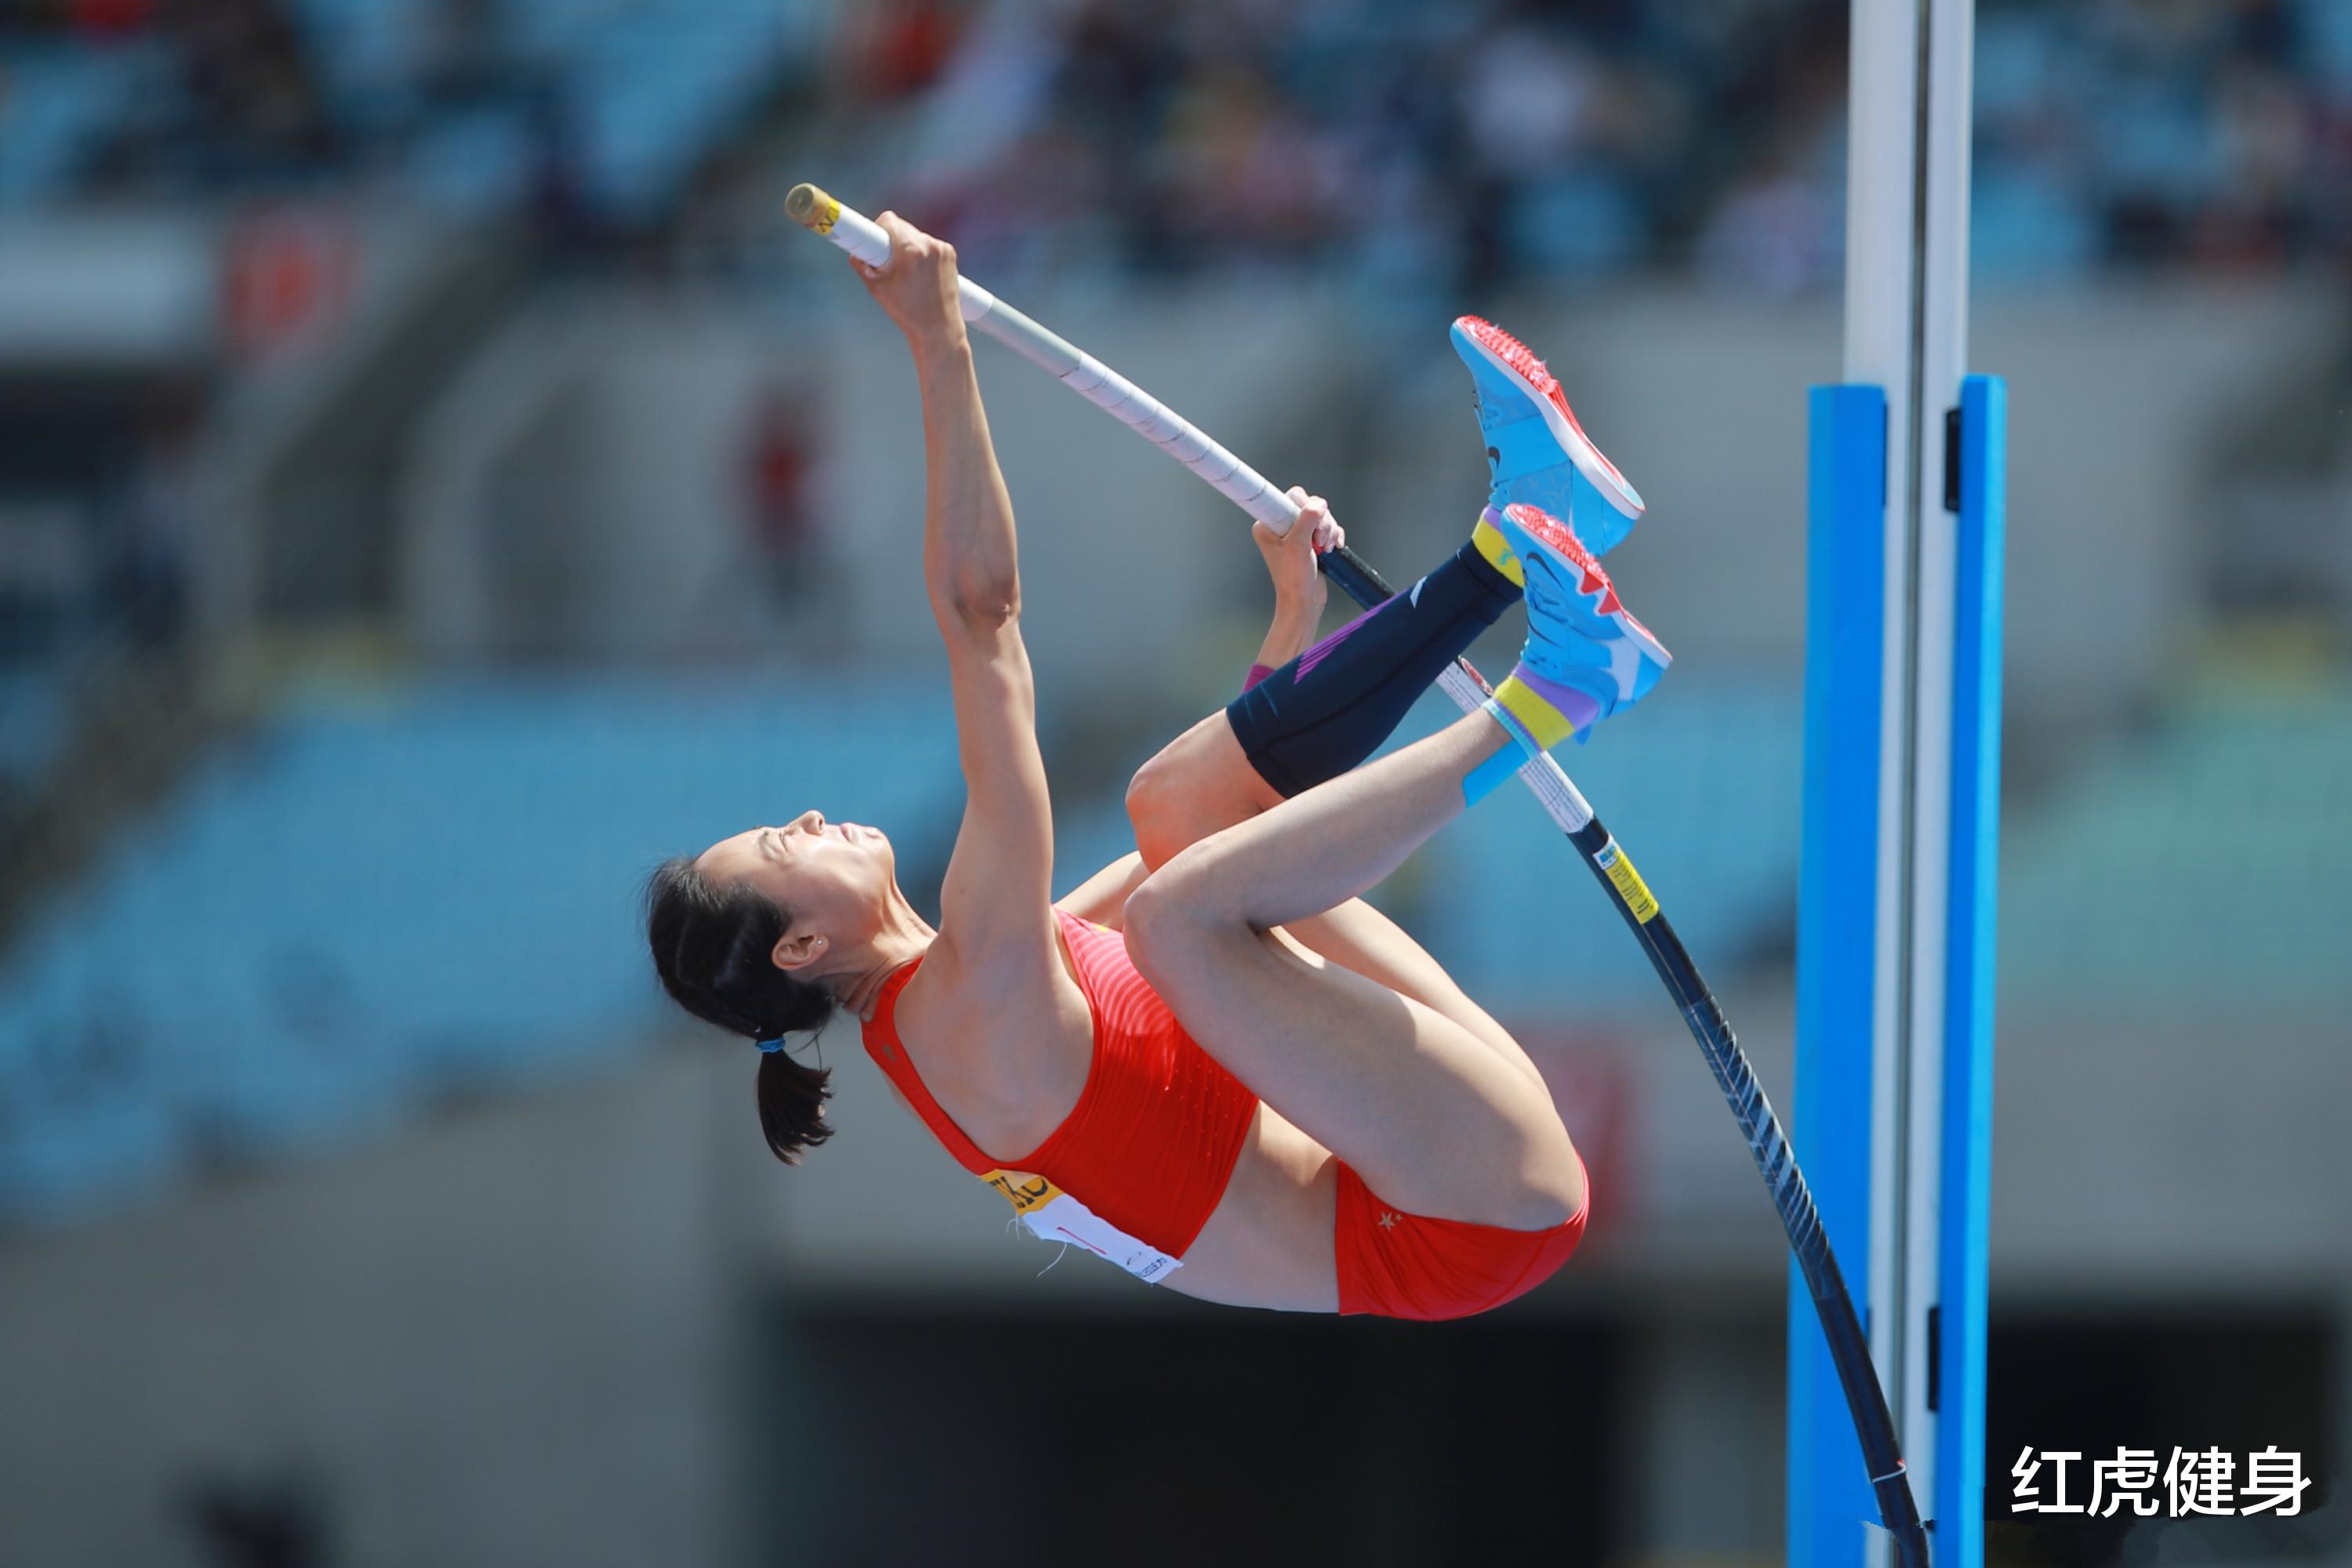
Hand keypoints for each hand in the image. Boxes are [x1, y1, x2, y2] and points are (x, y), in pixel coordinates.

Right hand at [851, 212, 966, 354]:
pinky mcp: (950, 254)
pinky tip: (919, 274)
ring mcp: (942, 249)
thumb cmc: (907, 312)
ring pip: (916, 236)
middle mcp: (929, 244)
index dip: (878, 229)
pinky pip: (929, 245)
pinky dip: (921, 254)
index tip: (875, 240)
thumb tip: (855, 252)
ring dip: (907, 247)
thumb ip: (861, 265)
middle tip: (887, 262)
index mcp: (910, 249)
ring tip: (906, 274)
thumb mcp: (876, 288)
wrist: (938, 329)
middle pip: (902, 227)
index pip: (889, 220)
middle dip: (892, 240)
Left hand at [1252, 487, 1343, 616]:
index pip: (1289, 498)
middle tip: (1318, 539)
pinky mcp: (1310, 538)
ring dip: (1328, 529)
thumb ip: (1307, 520)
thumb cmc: (1293, 580)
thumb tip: (1318, 504)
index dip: (1303, 507)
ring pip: (1321, 515)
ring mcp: (1297, 532)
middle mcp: (1281, 525)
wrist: (1304, 600)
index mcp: (1268, 524)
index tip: (1308, 519)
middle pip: (1308, 505)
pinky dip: (1333, 534)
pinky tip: (1331, 547)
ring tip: (1324, 547)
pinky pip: (1327, 525)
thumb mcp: (1298, 546)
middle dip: (1320, 521)